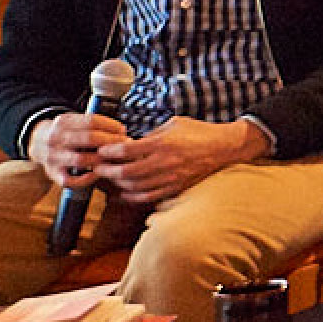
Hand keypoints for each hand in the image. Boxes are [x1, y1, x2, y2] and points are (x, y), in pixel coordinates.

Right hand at [28, 111, 129, 189]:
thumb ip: (94, 124)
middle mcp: (56, 139)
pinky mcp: (53, 174)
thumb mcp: (74, 120)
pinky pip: (70, 180)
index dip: (110, 126)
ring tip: (114, 159)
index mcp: (63, 122)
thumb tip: (121, 131)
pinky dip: (86, 179)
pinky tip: (97, 174)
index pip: (91, 121)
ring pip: (81, 159)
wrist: (37, 142)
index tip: (122, 130)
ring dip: (101, 160)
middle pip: (88, 139)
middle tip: (124, 145)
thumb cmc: (65, 132)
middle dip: (110, 142)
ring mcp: (53, 157)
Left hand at [93, 116, 269, 204]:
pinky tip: (125, 191)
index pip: (127, 150)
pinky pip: (149, 196)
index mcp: (163, 143)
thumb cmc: (199, 132)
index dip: (110, 151)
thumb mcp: (174, 124)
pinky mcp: (176, 188)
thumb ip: (151, 135)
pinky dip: (133, 196)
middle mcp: (165, 162)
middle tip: (98, 167)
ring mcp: (171, 178)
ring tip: (109, 178)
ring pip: (135, 186)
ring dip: (118, 183)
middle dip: (108, 170)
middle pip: (127, 172)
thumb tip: (130, 143)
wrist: (224, 148)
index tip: (102, 151)